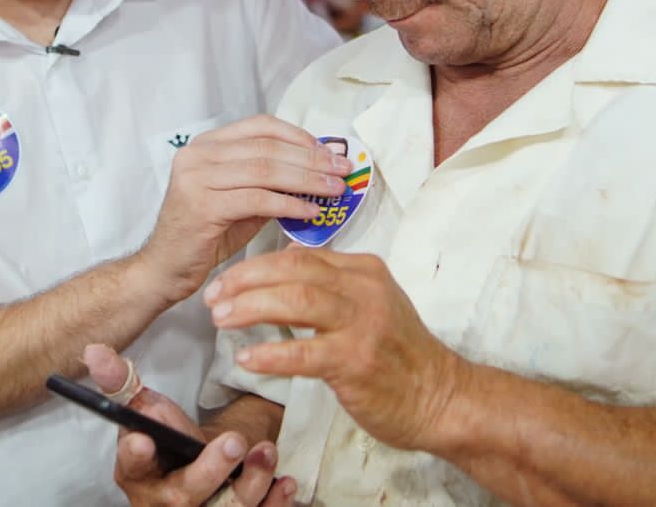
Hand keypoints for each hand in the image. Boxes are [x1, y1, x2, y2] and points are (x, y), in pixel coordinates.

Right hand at [84, 345, 295, 506]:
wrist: (197, 475)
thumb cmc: (168, 445)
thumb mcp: (146, 413)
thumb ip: (122, 384)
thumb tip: (94, 350)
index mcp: (139, 474)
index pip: (132, 466)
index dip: (135, 454)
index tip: (143, 438)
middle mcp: (166, 503)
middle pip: (184, 497)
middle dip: (209, 470)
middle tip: (232, 440)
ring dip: (250, 483)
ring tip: (266, 451)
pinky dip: (274, 503)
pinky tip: (284, 481)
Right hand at [137, 116, 351, 304]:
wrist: (165, 269)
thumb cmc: (205, 235)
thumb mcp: (240, 200)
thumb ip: (269, 182)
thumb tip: (317, 171)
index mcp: (206, 144)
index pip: (260, 126)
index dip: (299, 136)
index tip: (329, 151)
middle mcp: (198, 154)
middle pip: (267, 147)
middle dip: (311, 158)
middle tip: (342, 170)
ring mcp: (197, 177)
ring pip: (265, 170)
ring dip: (306, 179)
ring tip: (333, 190)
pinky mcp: (203, 205)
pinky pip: (257, 199)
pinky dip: (289, 204)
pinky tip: (310, 211)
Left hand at [207, 248, 461, 453]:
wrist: (442, 397)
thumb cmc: (400, 354)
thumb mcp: (371, 303)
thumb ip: (332, 283)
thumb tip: (286, 263)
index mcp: (363, 270)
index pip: (300, 257)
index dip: (255, 266)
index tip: (225, 282)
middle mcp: (364, 290)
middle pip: (294, 271)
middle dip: (245, 281)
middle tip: (213, 297)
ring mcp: (363, 325)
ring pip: (297, 300)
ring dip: (251, 307)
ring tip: (220, 319)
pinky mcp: (357, 362)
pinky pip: (305, 353)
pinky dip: (271, 354)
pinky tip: (246, 359)